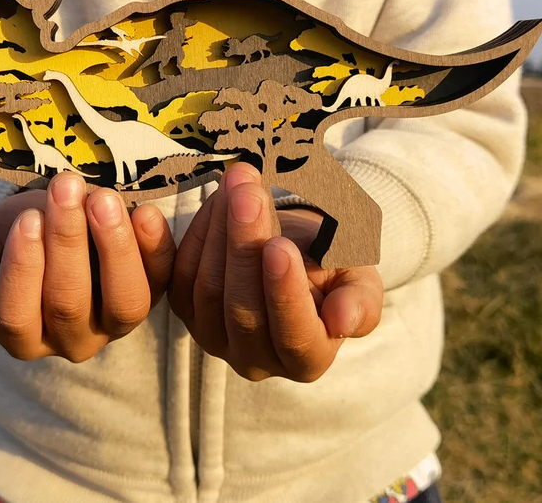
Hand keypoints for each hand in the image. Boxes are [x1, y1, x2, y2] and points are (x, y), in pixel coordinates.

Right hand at [0, 171, 176, 361]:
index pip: (16, 318)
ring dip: (114, 246)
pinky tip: (144, 210)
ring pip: (125, 303)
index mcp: (23, 336)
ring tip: (101, 198)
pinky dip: (156, 246)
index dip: (21, 269)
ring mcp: (118, 321)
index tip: (26, 218)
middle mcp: (73, 340)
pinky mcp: (155, 290)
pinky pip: (163, 278)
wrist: (56, 214)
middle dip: (67, 242)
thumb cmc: (13, 233)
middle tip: (64, 189)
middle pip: (69, 305)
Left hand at [168, 162, 382, 381]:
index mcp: (306, 358)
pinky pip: (181, 275)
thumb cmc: (333, 265)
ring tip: (236, 183)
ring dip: (220, 230)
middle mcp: (257, 359)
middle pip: (244, 309)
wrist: (297, 247)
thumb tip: (343, 320)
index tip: (280, 246)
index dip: (285, 293)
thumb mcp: (360, 278)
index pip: (294, 336)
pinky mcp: (187, 310)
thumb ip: (360, 301)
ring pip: (208, 289)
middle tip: (249, 196)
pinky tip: (215, 197)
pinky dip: (197, 232)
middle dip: (245, 246)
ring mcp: (215, 337)